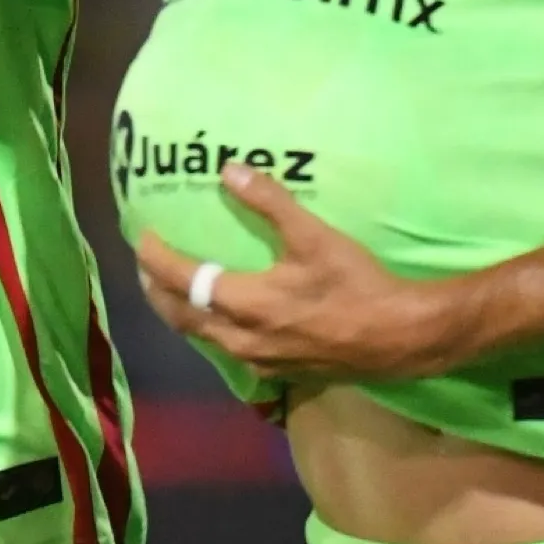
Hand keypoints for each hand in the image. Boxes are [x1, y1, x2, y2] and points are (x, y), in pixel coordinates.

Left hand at [135, 164, 479, 389]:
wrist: (401, 338)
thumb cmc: (357, 284)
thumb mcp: (314, 237)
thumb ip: (269, 203)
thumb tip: (229, 171)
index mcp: (245, 305)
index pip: (182, 282)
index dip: (156, 259)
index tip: (142, 238)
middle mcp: (242, 340)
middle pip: (182, 317)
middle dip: (158, 291)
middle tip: (146, 267)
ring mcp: (260, 361)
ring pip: (205, 338)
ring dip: (184, 312)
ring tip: (174, 289)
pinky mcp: (279, 372)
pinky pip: (230, 351)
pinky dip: (214, 329)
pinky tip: (222, 318)